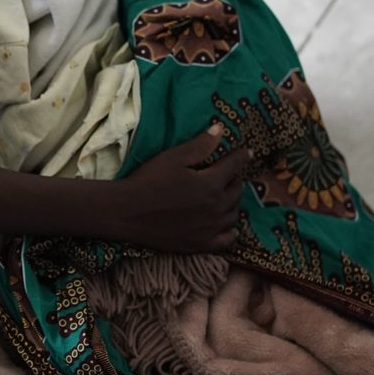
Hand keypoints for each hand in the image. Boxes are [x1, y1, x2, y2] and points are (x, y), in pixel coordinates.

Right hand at [116, 124, 247, 252]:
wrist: (126, 212)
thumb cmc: (148, 180)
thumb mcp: (174, 158)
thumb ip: (200, 145)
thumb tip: (221, 129)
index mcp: (211, 184)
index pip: (234, 167)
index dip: (242, 157)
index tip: (247, 152)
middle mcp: (215, 208)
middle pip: (236, 191)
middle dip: (236, 179)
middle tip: (231, 174)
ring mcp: (209, 229)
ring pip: (233, 215)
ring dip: (233, 203)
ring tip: (227, 196)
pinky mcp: (200, 245)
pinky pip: (226, 240)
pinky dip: (231, 231)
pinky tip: (227, 225)